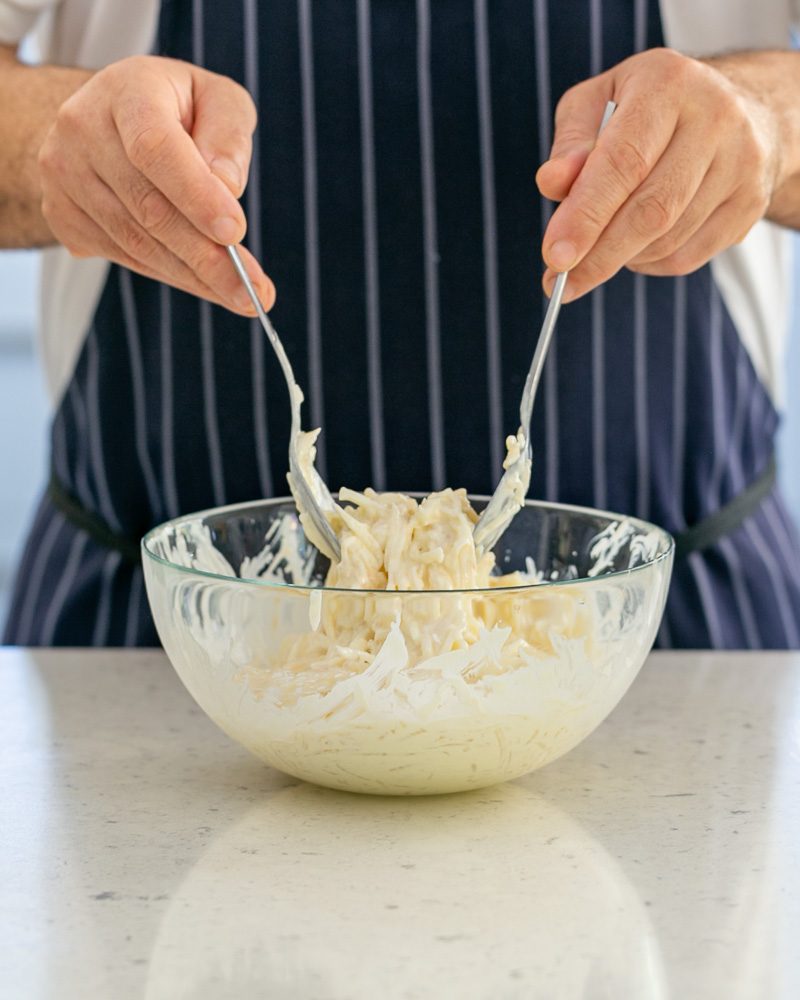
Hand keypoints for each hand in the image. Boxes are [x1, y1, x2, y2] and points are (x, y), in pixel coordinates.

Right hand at [38, 55, 273, 312]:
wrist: (107, 116)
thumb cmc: (178, 108)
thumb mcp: (218, 100)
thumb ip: (229, 136)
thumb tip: (227, 189)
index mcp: (125, 91)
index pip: (155, 147)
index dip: (196, 194)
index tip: (236, 233)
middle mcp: (82, 129)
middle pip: (148, 207)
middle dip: (207, 257)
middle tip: (254, 292)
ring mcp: (64, 175)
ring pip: (136, 242)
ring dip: (193, 277)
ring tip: (240, 296)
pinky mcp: (62, 214)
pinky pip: (124, 257)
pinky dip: (171, 275)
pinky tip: (204, 283)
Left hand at [536, 48, 784, 300]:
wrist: (735, 108)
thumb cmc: (644, 109)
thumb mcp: (597, 104)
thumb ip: (571, 144)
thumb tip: (552, 184)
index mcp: (669, 84)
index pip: (624, 161)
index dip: (586, 215)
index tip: (554, 256)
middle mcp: (716, 118)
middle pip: (651, 210)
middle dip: (598, 255)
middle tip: (560, 283)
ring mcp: (742, 163)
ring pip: (668, 240)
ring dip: (620, 259)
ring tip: (594, 253)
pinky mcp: (750, 204)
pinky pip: (687, 257)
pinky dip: (648, 264)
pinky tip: (632, 249)